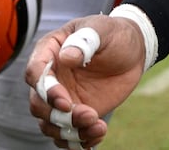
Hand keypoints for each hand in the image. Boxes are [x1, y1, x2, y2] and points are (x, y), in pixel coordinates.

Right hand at [26, 17, 145, 148]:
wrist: (133, 52)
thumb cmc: (114, 35)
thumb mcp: (103, 30)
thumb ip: (84, 41)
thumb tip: (66, 57)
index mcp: (50, 51)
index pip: (35, 73)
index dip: (46, 91)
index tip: (65, 102)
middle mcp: (50, 78)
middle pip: (38, 105)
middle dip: (59, 116)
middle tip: (89, 115)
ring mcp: (60, 98)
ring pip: (49, 125)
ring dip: (70, 132)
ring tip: (98, 127)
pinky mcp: (74, 114)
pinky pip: (67, 135)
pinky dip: (79, 141)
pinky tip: (98, 133)